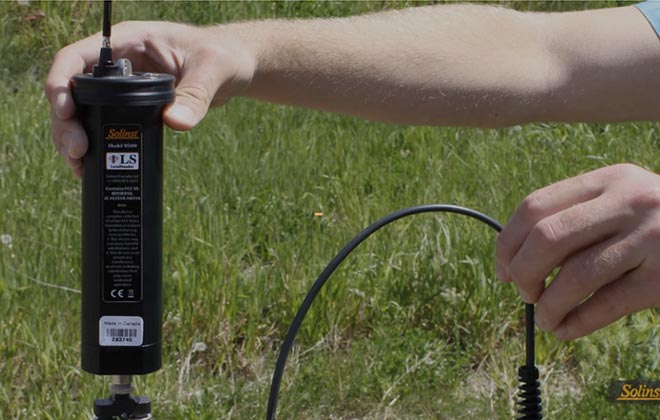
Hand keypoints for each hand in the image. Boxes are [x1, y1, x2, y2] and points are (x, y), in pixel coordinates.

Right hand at [45, 21, 255, 176]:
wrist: (234, 69)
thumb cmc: (224, 57)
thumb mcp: (212, 71)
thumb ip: (195, 95)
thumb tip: (176, 122)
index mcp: (128, 42)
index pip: (77, 57)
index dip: (61, 83)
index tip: (65, 112)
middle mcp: (117, 63)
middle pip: (72, 90)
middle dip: (66, 122)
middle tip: (78, 151)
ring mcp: (121, 86)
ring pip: (82, 111)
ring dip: (73, 138)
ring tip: (80, 166)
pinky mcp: (130, 107)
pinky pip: (101, 124)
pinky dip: (94, 145)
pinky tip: (90, 166)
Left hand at [495, 163, 659, 338]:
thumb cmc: (658, 221)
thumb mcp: (621, 201)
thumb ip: (576, 216)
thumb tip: (513, 257)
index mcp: (609, 179)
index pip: (535, 207)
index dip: (507, 243)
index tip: (502, 269)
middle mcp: (629, 202)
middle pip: (547, 238)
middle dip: (522, 272)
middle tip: (523, 292)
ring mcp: (652, 238)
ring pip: (575, 275)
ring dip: (547, 304)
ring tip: (544, 317)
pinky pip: (607, 305)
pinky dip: (576, 323)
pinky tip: (565, 330)